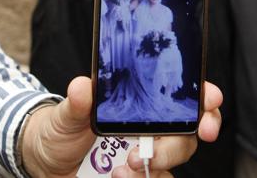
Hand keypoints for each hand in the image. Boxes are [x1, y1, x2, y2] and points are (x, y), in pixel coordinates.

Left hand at [21, 78, 221, 177]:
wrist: (45, 165)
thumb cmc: (61, 130)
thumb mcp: (66, 114)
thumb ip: (77, 102)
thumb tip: (83, 86)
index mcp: (141, 105)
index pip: (183, 98)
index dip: (204, 98)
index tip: (211, 100)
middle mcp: (150, 130)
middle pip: (186, 136)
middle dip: (175, 147)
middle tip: (148, 155)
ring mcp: (145, 158)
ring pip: (172, 166)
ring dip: (154, 170)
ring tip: (122, 169)